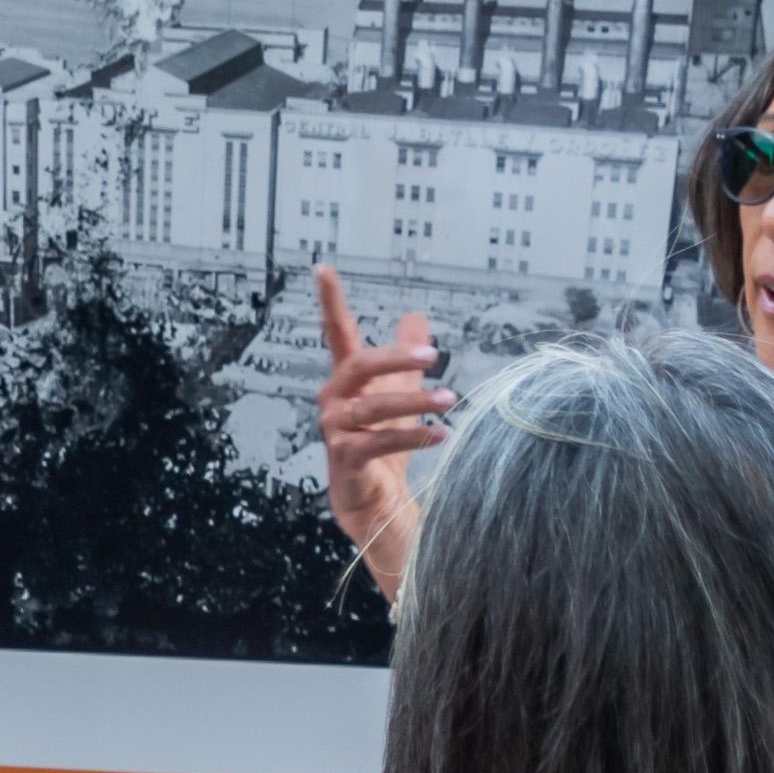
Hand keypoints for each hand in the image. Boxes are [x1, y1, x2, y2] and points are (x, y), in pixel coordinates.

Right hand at [310, 271, 448, 604]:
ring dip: (414, 402)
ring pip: (371, 407)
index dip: (330, 301)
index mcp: (347, 381)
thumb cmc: (383, 447)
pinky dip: (412, 437)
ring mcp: (336, 432)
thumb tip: (415, 314)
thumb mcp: (400, 394)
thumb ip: (406, 358)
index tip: (323, 268)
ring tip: (451, 400)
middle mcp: (334, 401)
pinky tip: (441, 433)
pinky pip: (379, 443)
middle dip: (393, 356)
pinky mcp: (345, 462)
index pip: (337, 333)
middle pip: (357, 365)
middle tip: (432, 353)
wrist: (377, 504)